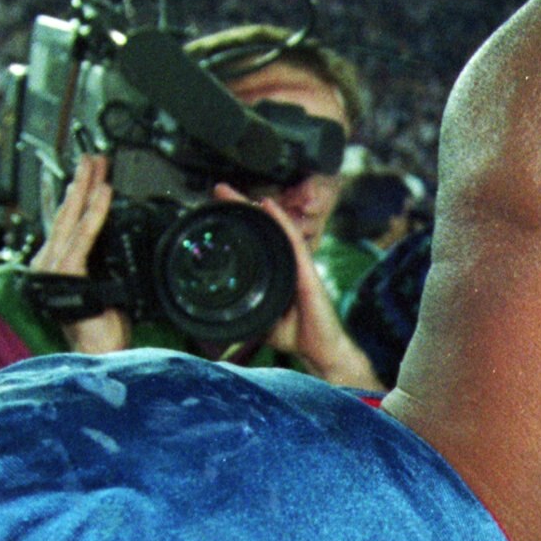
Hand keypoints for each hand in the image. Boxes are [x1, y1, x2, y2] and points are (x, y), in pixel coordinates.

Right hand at [31, 155, 128, 354]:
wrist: (96, 354)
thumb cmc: (101, 327)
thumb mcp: (103, 286)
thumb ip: (101, 262)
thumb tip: (112, 240)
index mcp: (57, 265)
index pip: (67, 223)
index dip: (78, 196)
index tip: (91, 175)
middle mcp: (49, 263)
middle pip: (65, 214)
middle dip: (80, 183)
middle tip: (92, 159)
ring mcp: (54, 267)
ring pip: (72, 219)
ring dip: (87, 190)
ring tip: (97, 168)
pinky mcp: (67, 272)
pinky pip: (84, 235)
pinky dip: (95, 213)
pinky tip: (104, 194)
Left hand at [236, 190, 378, 389]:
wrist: (322, 350)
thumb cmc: (299, 335)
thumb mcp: (262, 323)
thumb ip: (247, 313)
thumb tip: (221, 316)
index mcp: (277, 271)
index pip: (255, 241)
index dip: (239, 224)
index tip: (219, 209)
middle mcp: (288, 262)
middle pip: (264, 228)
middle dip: (242, 207)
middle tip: (220, 190)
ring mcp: (299, 264)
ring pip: (276, 227)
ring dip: (256, 207)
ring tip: (234, 193)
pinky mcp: (308, 270)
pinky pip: (293, 241)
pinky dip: (281, 221)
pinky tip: (269, 206)